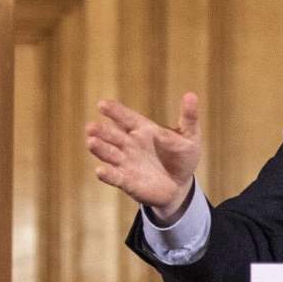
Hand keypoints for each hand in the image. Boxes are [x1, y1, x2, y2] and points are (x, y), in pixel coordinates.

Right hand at [86, 93, 202, 218]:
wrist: (180, 185)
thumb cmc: (182, 157)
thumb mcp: (190, 136)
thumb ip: (188, 117)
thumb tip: (191, 95)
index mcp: (143, 129)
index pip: (126, 117)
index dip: (115, 112)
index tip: (102, 105)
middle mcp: (129, 144)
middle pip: (113, 135)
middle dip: (102, 131)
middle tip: (91, 127)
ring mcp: (126, 162)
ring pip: (109, 154)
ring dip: (100, 149)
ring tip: (91, 142)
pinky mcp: (127, 181)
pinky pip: (115, 177)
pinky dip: (108, 174)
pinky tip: (100, 171)